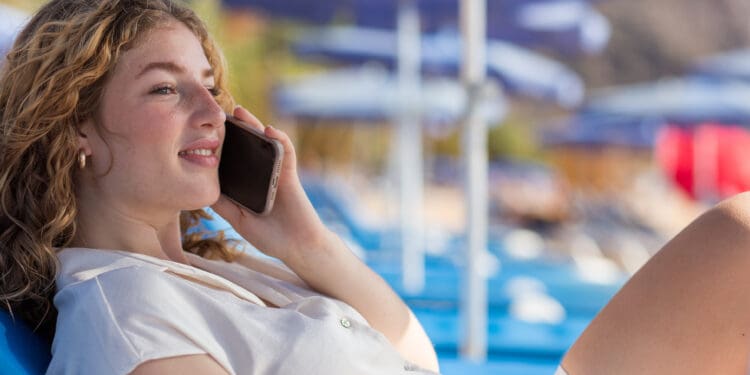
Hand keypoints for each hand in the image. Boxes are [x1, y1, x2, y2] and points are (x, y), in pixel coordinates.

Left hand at [211, 106, 330, 261]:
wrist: (297, 247)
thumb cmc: (270, 236)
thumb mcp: (238, 220)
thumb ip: (223, 204)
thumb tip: (199, 189)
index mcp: (247, 184)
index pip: (233, 159)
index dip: (221, 144)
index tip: (203, 131)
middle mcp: (261, 174)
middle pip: (247, 146)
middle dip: (235, 128)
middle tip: (218, 113)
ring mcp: (276, 171)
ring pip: (265, 143)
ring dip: (254, 125)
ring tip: (240, 112)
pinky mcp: (290, 173)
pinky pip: (286, 152)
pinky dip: (279, 138)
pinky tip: (269, 129)